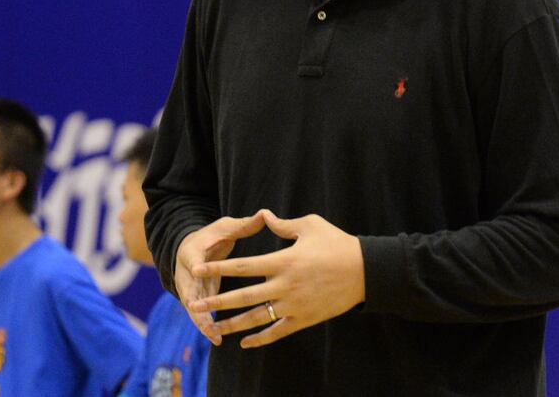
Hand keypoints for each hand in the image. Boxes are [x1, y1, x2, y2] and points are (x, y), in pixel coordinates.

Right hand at [174, 213, 266, 344]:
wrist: (193, 248)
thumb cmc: (212, 236)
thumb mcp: (225, 227)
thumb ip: (244, 225)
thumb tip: (265, 214)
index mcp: (193, 251)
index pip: (193, 258)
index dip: (195, 265)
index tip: (198, 271)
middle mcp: (187, 272)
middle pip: (189, 290)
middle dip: (196, 305)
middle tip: (205, 318)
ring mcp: (189, 288)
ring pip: (193, 308)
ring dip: (202, 322)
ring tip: (215, 336)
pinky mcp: (196, 299)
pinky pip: (200, 315)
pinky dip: (207, 326)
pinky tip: (218, 339)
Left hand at [187, 209, 364, 348]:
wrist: (364, 271)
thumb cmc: (337, 243)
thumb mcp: (311, 225)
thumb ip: (283, 224)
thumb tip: (264, 215)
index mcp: (283, 260)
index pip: (242, 266)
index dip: (218, 267)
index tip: (198, 268)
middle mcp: (284, 285)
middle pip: (242, 295)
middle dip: (216, 300)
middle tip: (194, 304)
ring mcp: (293, 305)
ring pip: (256, 317)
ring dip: (233, 323)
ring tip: (214, 326)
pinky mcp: (303, 319)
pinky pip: (277, 332)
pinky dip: (260, 339)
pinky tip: (245, 343)